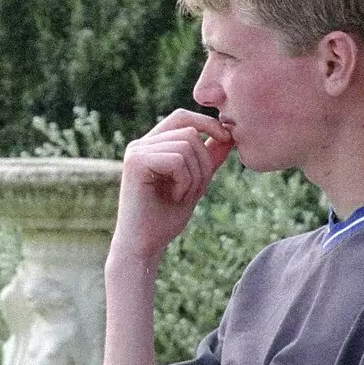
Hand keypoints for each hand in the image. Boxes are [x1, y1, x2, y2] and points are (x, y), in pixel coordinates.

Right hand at [110, 109, 232, 268]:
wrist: (144, 246)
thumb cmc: (165, 219)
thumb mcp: (195, 184)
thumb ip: (208, 159)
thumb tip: (228, 134)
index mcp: (152, 145)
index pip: (182, 117)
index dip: (207, 123)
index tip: (227, 138)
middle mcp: (141, 144)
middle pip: (189, 132)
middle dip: (204, 162)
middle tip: (195, 191)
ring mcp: (136, 151)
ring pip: (186, 145)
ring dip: (195, 175)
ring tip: (182, 196)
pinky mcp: (135, 162)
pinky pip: (176, 160)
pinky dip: (184, 181)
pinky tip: (174, 198)